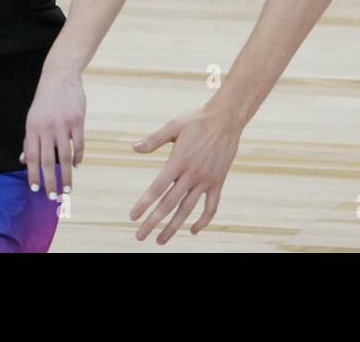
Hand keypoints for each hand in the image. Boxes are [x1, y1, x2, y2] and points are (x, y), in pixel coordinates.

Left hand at [21, 64, 84, 200]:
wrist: (60, 76)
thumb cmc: (45, 100)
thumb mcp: (32, 118)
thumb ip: (30, 140)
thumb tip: (25, 161)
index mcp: (33, 128)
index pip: (32, 157)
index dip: (33, 174)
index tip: (36, 189)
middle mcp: (47, 128)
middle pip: (49, 160)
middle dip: (50, 181)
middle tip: (53, 196)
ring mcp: (63, 124)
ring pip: (65, 156)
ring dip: (66, 174)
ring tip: (68, 188)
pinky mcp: (78, 120)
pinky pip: (78, 143)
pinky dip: (78, 157)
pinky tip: (77, 165)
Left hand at [130, 107, 240, 244]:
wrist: (226, 118)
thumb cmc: (196, 120)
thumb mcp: (173, 126)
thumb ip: (154, 139)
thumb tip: (134, 148)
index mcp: (178, 161)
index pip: (157, 188)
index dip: (144, 204)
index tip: (132, 217)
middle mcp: (192, 174)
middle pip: (169, 204)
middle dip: (153, 222)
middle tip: (140, 237)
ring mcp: (206, 180)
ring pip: (188, 210)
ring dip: (173, 227)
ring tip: (160, 241)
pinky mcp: (218, 182)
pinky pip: (211, 207)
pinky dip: (203, 221)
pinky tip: (193, 230)